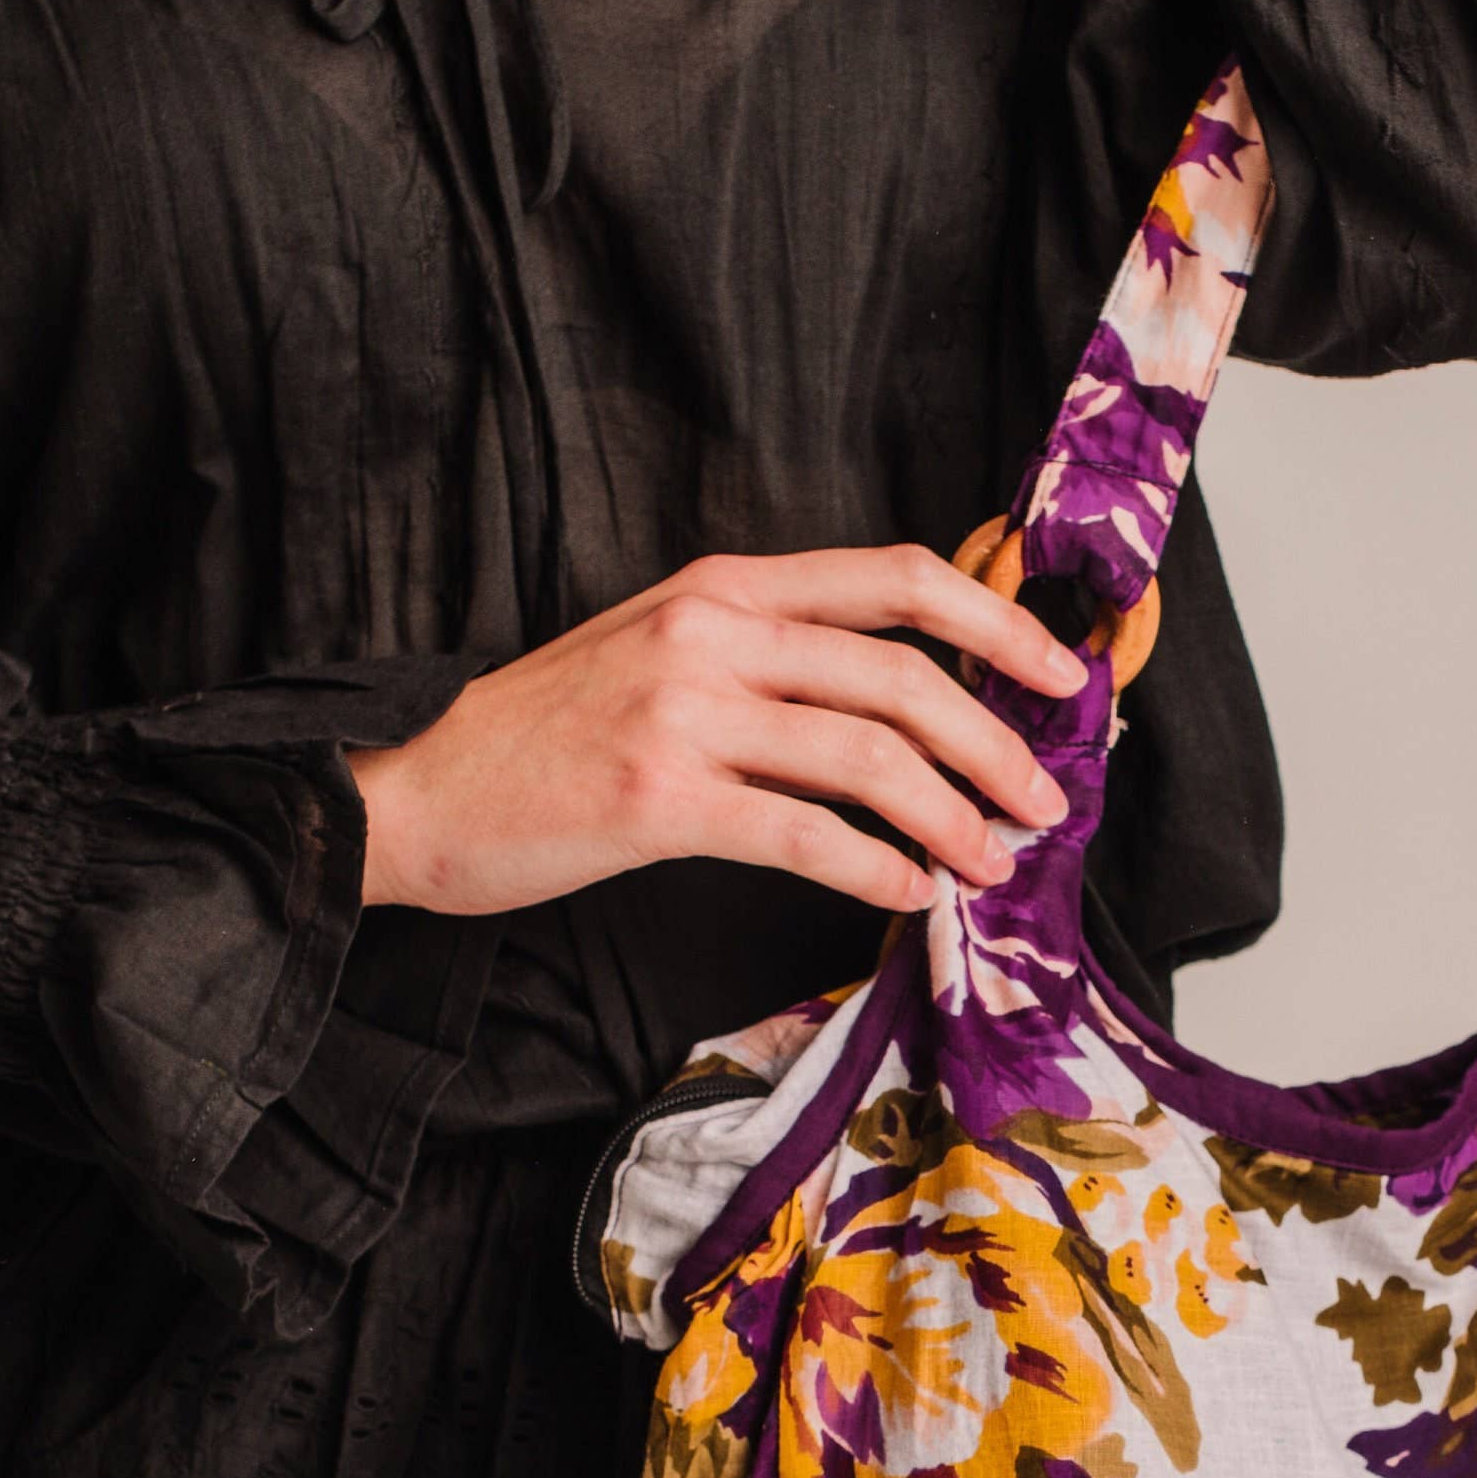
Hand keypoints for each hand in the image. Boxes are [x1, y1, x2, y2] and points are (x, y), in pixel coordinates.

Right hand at [349, 544, 1088, 917]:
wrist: (416, 790)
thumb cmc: (546, 738)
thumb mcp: (660, 654)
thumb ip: (768, 660)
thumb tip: (898, 708)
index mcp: (722, 587)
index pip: (894, 579)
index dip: (996, 625)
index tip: (1061, 677)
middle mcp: (711, 634)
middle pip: (903, 676)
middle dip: (995, 745)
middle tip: (1044, 805)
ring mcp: (683, 713)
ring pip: (870, 758)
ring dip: (953, 820)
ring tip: (991, 866)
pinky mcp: (659, 800)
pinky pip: (808, 836)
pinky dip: (878, 872)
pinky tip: (911, 898)